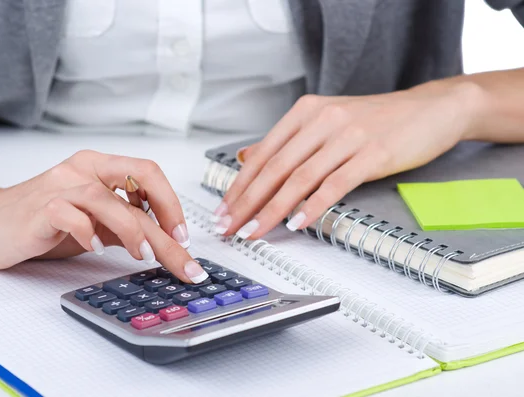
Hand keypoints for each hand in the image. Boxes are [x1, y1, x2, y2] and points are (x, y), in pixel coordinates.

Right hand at [0, 150, 207, 282]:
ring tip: (143, 256)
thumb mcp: (93, 223)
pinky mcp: (38, 209)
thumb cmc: (40, 221)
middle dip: (168, 220)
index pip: (149, 174)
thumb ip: (123, 226)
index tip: (183, 237)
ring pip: (107, 198)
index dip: (172, 204)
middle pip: (139, 180)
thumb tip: (164, 243)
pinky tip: (96, 249)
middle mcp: (82, 169)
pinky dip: (87, 232)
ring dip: (132, 230)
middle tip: (180, 251)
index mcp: (99, 167)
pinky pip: (68, 214)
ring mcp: (59, 186)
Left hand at [214, 80, 483, 238]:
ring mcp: (348, 136)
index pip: (263, 153)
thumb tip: (247, 158)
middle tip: (229, 226)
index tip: (224, 210)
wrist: (431, 109)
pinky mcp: (373, 153)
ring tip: (254, 230)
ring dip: (272, 209)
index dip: (240, 184)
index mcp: (306, 112)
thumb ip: (288, 141)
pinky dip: (312, 207)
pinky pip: (335, 185)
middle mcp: (322, 120)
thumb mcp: (326, 121)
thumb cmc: (377, 120)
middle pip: (275, 168)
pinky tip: (297, 224)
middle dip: (247, 202)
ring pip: (299, 178)